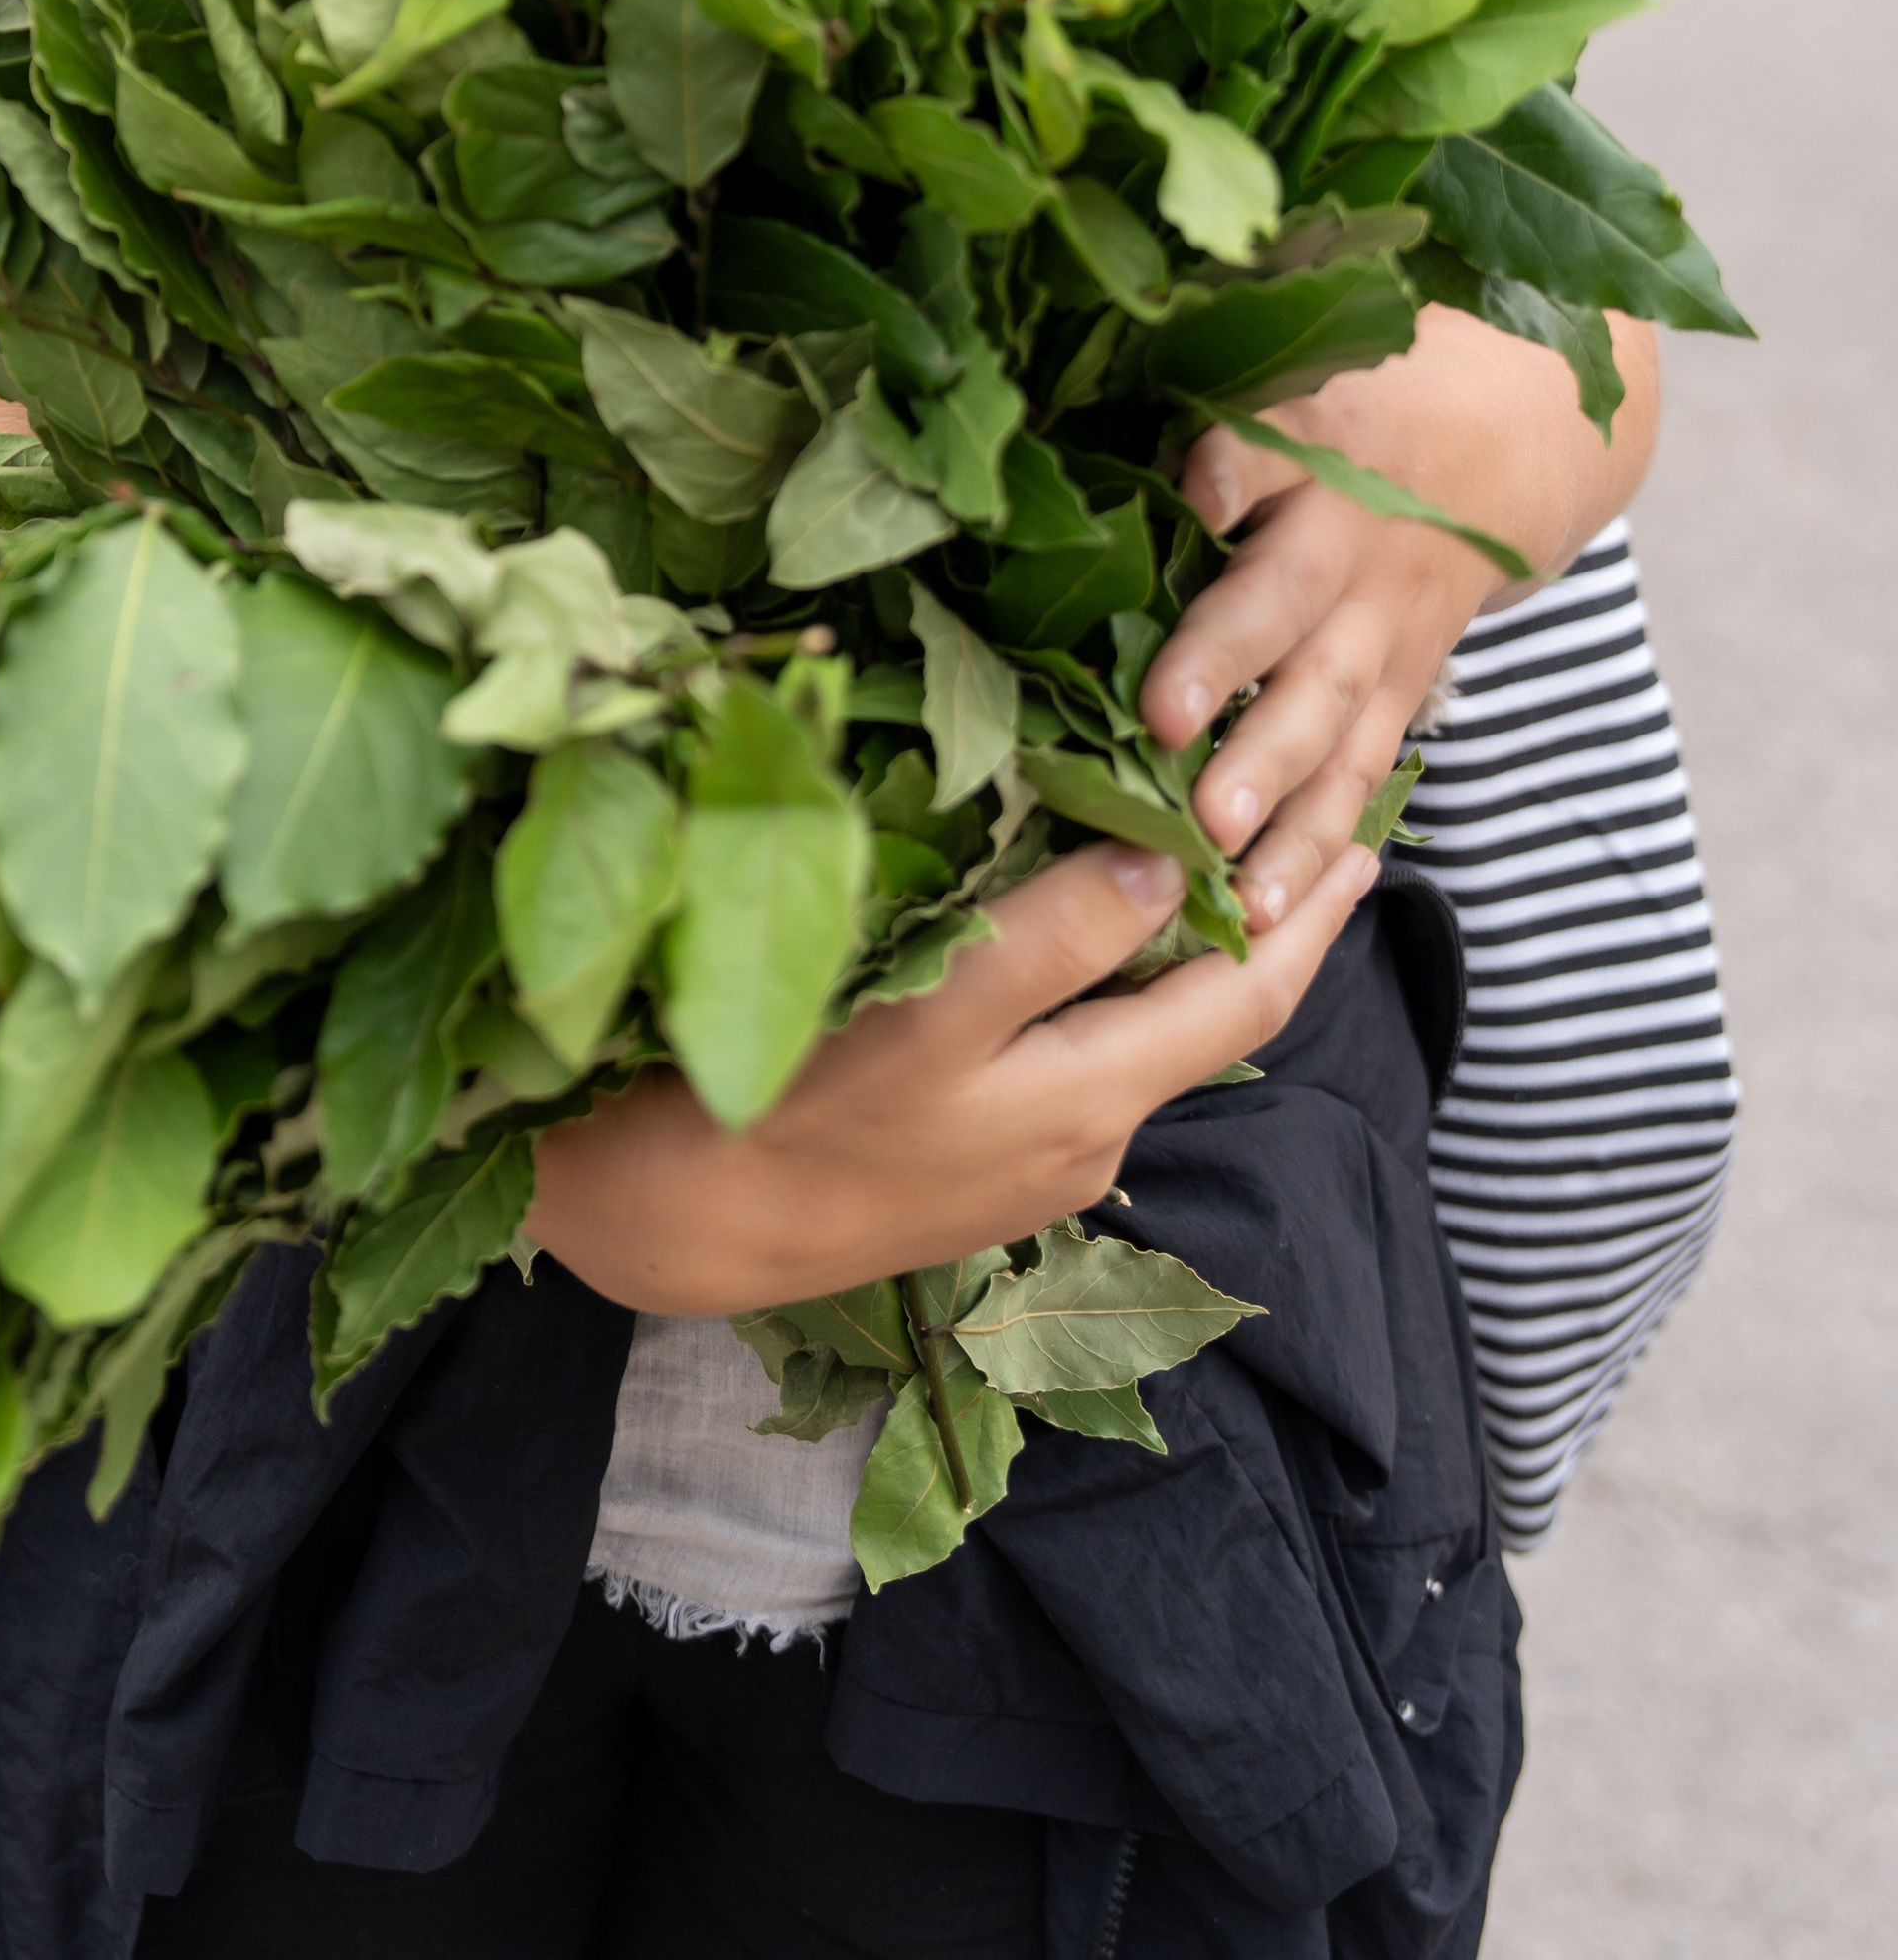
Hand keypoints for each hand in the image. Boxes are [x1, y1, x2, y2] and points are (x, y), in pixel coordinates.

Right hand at [526, 834, 1378, 1314]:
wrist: (695, 1225)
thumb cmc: (806, 1105)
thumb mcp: (935, 1010)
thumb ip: (1055, 939)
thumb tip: (1169, 866)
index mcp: (1095, 1098)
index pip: (1247, 998)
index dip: (1310, 917)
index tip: (1364, 839)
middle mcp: (1088, 1140)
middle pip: (1208, 1020)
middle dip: (1271, 928)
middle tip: (1318, 835)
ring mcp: (1032, 1160)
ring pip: (1141, 1037)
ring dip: (1188, 957)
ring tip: (1212, 869)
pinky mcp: (976, 1161)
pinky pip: (1078, 1057)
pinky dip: (1112, 991)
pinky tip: (1090, 947)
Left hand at [1143, 301, 1658, 931]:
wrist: (1520, 433)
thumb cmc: (1367, 377)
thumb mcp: (1305, 339)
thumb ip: (1213, 358)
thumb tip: (1089, 326)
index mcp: (1322, 436)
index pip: (1275, 441)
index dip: (1237, 462)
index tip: (1200, 486)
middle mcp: (1353, 538)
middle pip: (1289, 603)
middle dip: (1232, 669)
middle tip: (1170, 729)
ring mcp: (1384, 624)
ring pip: (1327, 712)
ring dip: (1272, 786)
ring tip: (1218, 854)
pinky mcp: (1400, 684)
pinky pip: (1360, 773)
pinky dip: (1317, 845)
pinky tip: (1266, 916)